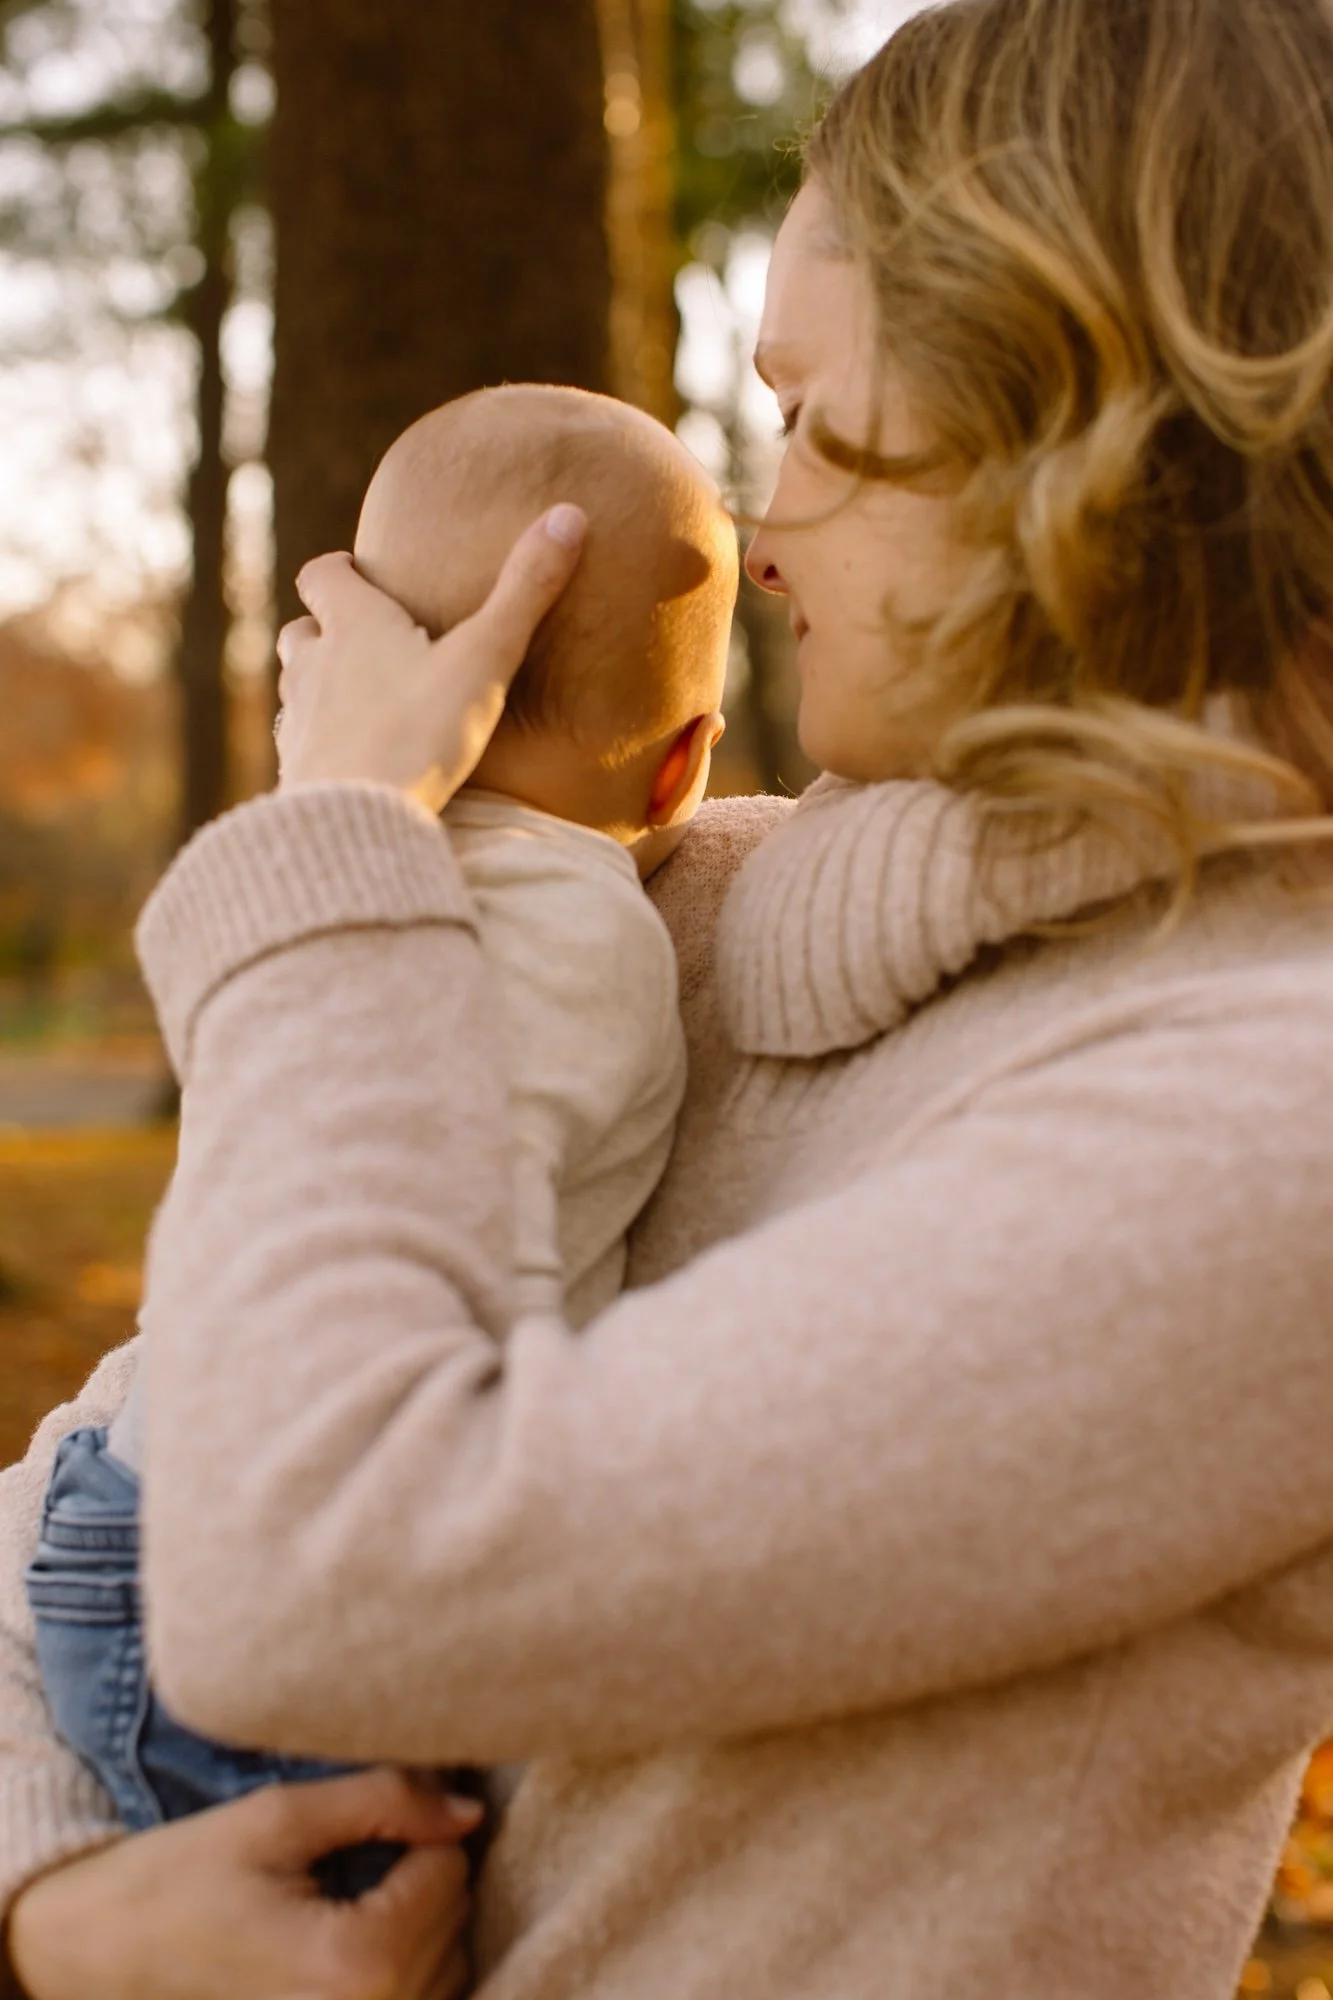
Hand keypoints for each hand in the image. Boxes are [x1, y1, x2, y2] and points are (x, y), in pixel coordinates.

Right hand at [5, 1768, 480, 1999]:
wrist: (97, 1955)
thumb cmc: (182, 1879)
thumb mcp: (278, 1819)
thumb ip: (384, 1801)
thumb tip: (468, 1810)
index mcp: (354, 1964)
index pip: (449, 1868)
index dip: (412, 1827)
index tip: (357, 1823)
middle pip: (454, 1916)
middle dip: (417, 1872)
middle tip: (344, 1860)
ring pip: (449, 1961)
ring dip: (416, 1920)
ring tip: (343, 1901)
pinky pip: (423, 1998)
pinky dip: (406, 1963)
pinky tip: (354, 1941)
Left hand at [275, 506, 586, 810]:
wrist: (355, 821)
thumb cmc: (419, 733)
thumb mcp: (485, 659)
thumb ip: (525, 592)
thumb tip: (569, 515)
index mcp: (352, 625)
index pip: (322, 575)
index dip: (338, 570)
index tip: (359, 572)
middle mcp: (312, 665)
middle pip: (299, 630)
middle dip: (324, 629)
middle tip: (363, 639)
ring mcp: (297, 720)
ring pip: (294, 686)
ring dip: (318, 683)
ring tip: (356, 699)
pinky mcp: (295, 772)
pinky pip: (299, 745)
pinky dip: (319, 742)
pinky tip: (350, 761)